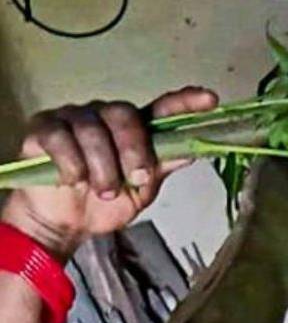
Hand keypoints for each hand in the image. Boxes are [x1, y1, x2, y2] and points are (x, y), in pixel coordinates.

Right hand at [3, 87, 219, 259]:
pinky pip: (60, 138)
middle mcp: (103, 116)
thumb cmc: (104, 201)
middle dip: (134, 150)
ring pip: (92, 129)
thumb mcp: (142, 189)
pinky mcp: (42, 128)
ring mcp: (71, 118)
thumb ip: (163, 166)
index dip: (184, 102)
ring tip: (103, 192)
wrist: (66, 223)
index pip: (161, 109)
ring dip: (103, 167)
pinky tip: (73, 181)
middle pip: (124, 115)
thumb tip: (194, 151)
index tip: (209, 99)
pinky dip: (72, 165)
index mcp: (132, 129)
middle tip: (136, 180)